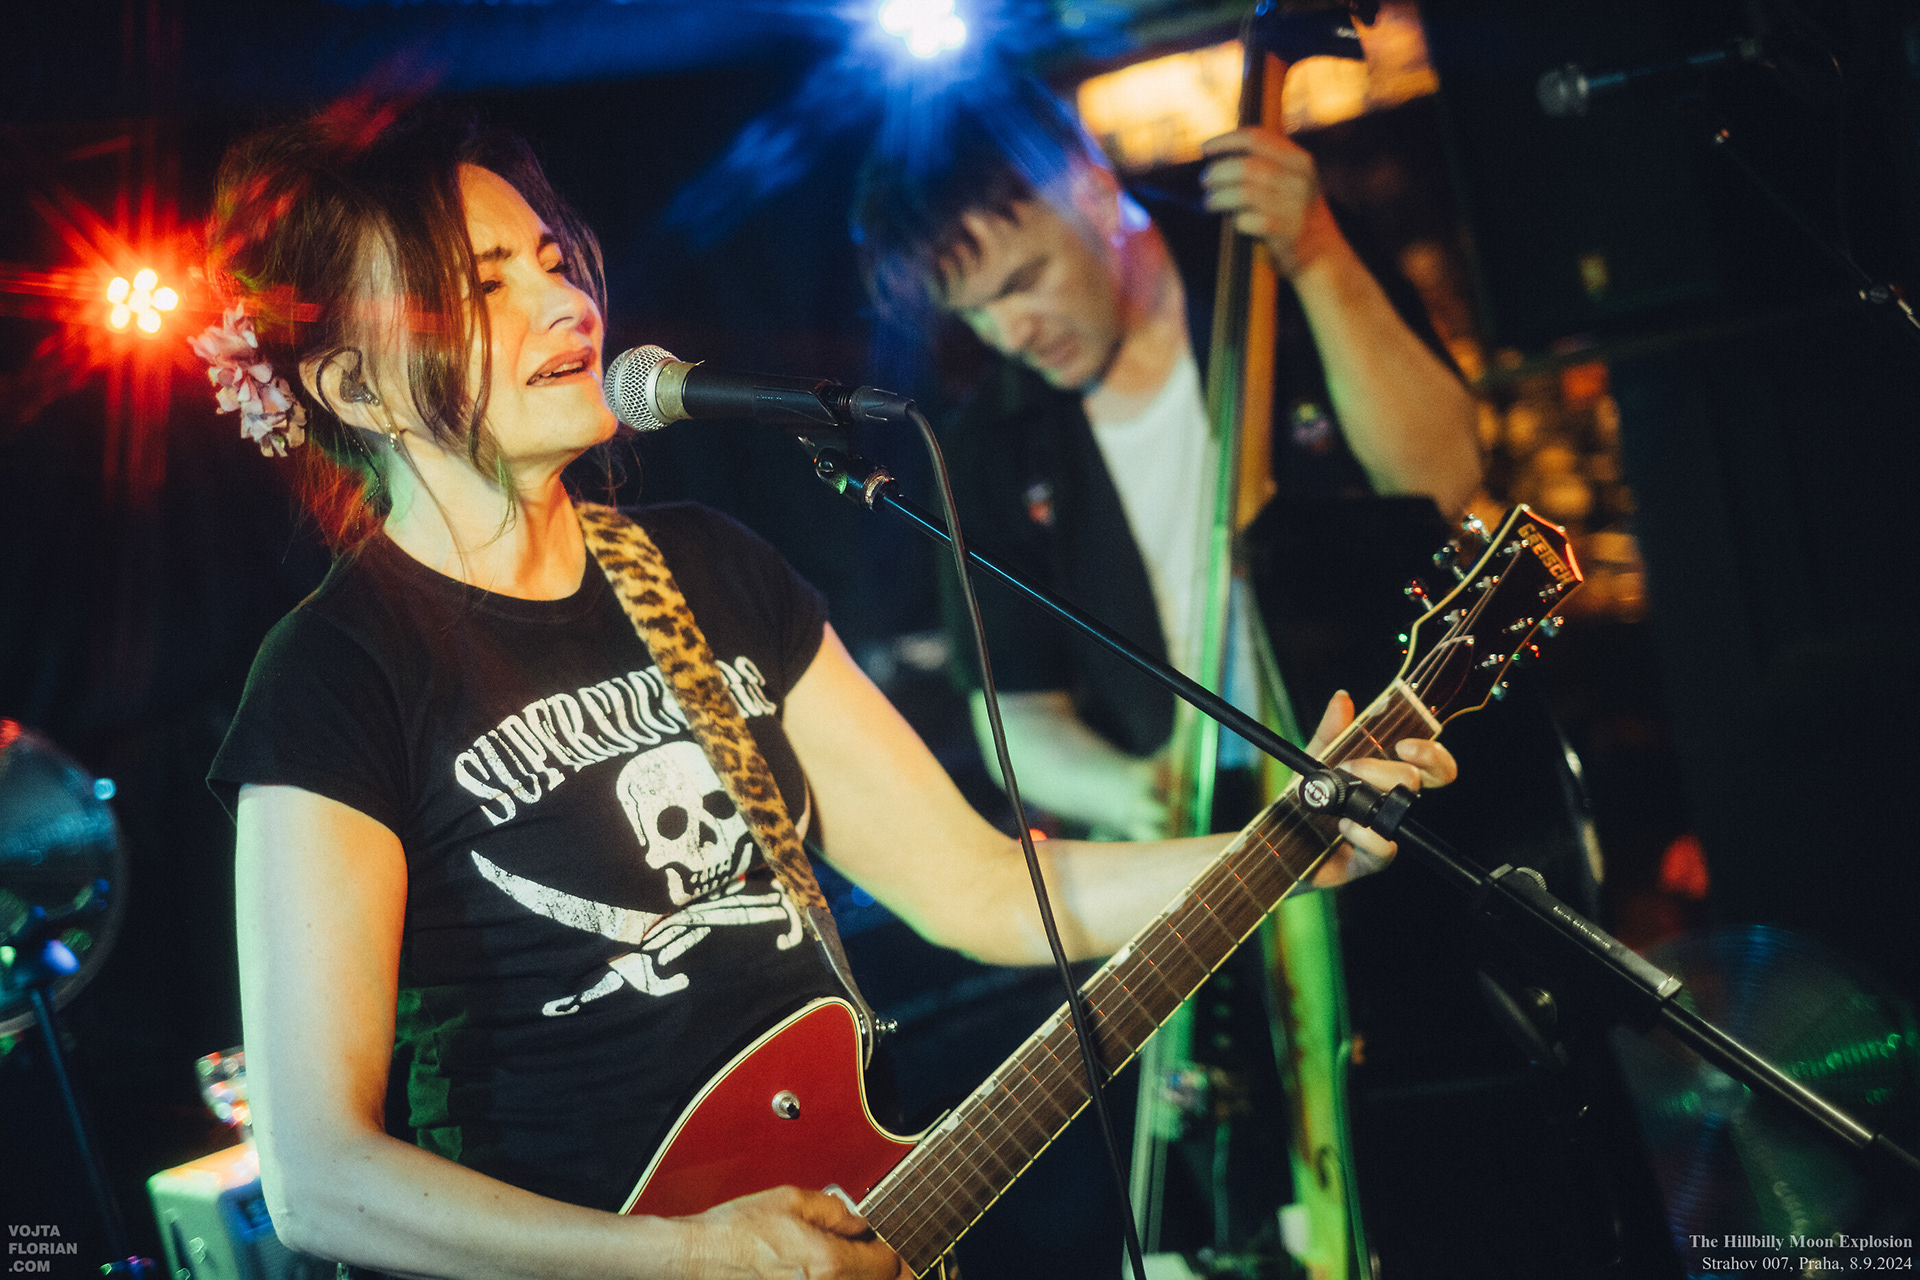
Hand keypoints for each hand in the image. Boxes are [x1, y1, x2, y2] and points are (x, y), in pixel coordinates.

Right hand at [675, 1185, 908, 1278]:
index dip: (892, 1251)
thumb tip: (861, 1221)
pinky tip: (824, 1271)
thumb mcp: (790, 1200)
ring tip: (850, 1261)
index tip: (888, 1243)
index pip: (888, 1266)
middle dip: (881, 1269)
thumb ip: (835, 1210)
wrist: (696, 1259)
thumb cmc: (735, 1231)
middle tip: (877, 1255)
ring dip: (858, 1276)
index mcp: (828, 1264)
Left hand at [1199, 127, 1345, 276]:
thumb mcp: (1292, 179)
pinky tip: (1233, 222)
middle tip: (1205, 181)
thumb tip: (1221, 154)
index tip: (1204, 149)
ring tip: (1209, 201)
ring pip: (1244, 192)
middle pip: (1246, 166)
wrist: (1323, 251)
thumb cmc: (1295, 212)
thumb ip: (1267, 162)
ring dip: (1220, 196)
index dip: (1226, 141)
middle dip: (1218, 172)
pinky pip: (1248, 220)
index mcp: (1299, 160)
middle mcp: (1299, 179)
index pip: (1256, 138)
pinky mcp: (1285, 232)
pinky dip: (1236, 220)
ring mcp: (1294, 206)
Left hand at [1300, 691, 1455, 887]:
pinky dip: (1365, 836)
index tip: (1404, 745)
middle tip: (1351, 768)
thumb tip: (1342, 698)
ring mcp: (1382, 834)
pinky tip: (1345, 827)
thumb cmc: (1304, 799)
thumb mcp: (1314, 760)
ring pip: (1401, 818)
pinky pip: (1383, 851)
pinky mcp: (1367, 862)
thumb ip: (1331, 731)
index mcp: (1386, 778)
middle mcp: (1389, 806)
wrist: (1276, 839)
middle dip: (1386, 770)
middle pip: (1416, 784)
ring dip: (1374, 800)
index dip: (1431, 754)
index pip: (1430, 766)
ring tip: (1344, 799)